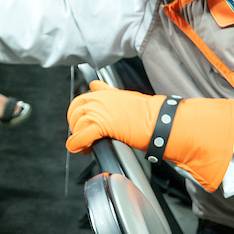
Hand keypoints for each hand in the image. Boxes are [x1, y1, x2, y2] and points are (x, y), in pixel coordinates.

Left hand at [65, 81, 233, 192]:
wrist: (159, 121)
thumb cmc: (147, 112)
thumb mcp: (122, 96)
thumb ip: (106, 91)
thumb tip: (94, 84)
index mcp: (102, 94)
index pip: (78, 102)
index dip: (76, 115)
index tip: (80, 124)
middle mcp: (98, 101)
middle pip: (74, 114)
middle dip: (75, 126)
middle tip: (81, 137)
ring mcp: (98, 112)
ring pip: (76, 126)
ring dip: (77, 137)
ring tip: (84, 146)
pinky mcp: (100, 126)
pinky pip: (80, 137)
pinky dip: (77, 144)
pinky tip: (81, 149)